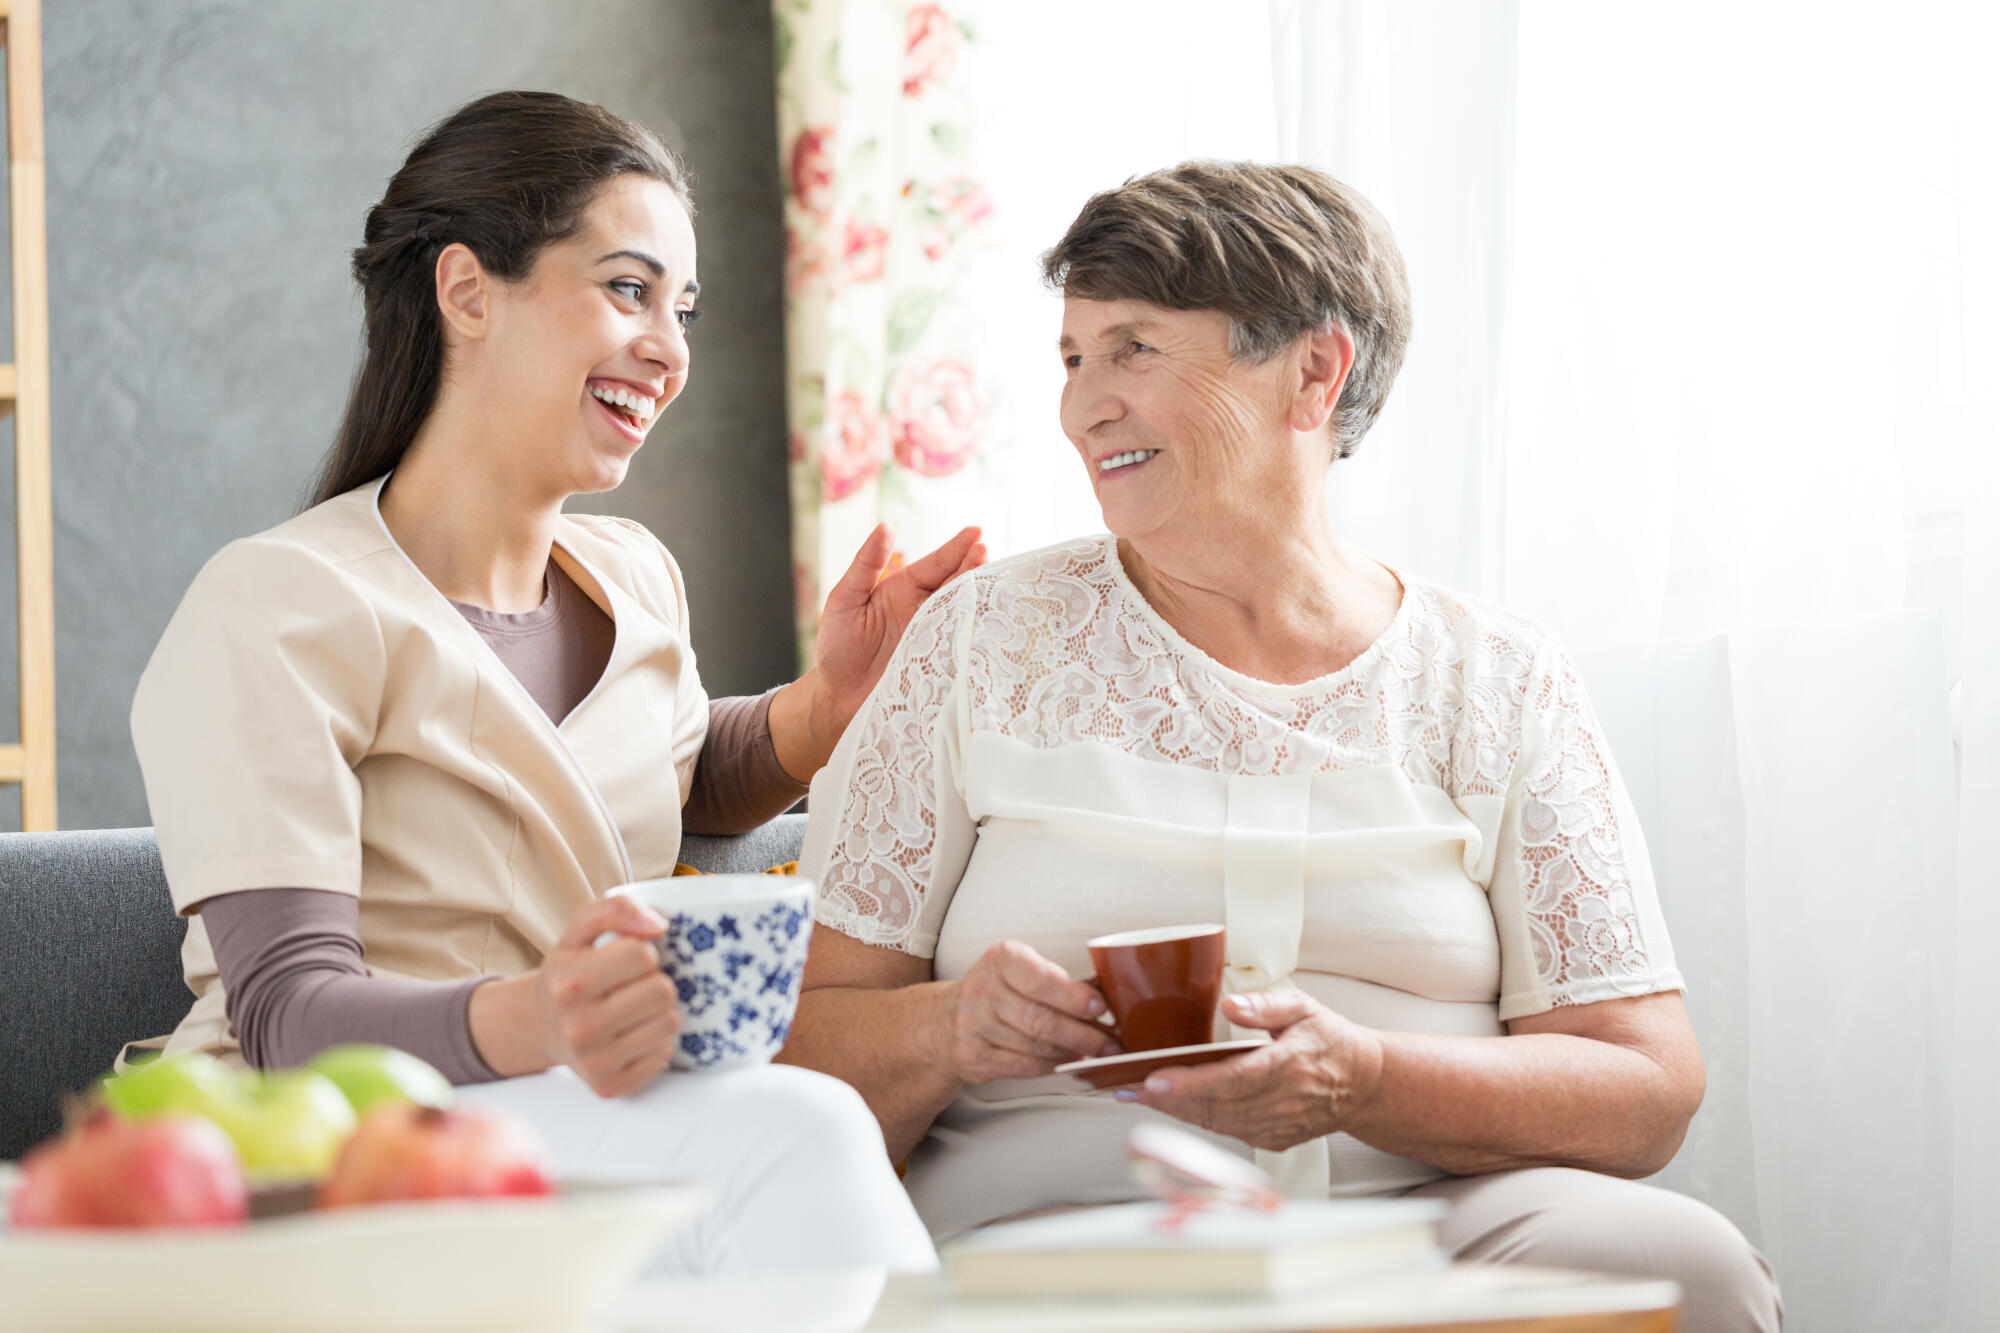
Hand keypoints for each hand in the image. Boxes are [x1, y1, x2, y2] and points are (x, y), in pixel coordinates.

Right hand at [532, 897, 682, 1097]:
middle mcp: (578, 1026)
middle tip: (629, 986)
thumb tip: (659, 925)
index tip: (622, 961)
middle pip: (662, 991)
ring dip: (658, 1011)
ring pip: (669, 1024)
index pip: (643, 955)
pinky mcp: (610, 1086)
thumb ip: (617, 909)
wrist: (539, 1025)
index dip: (641, 953)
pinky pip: (664, 1055)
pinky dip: (653, 1041)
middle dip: (653, 982)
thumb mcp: (580, 928)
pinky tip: (629, 1034)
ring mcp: (594, 1061)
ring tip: (631, 1008)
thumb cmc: (568, 971)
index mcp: (569, 982)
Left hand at [812, 523, 985, 724]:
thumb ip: (865, 565)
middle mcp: (925, 610)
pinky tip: (989, 619)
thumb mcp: (844, 600)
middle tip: (985, 551)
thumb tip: (885, 527)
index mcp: (904, 589)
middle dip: (974, 566)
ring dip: (980, 595)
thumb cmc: (837, 648)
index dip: (956, 549)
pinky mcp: (940, 664)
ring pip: (966, 611)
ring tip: (992, 578)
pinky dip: (977, 632)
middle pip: (958, 583)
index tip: (976, 532)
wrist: (838, 700)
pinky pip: (963, 645)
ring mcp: (936, 637)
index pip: (936, 564)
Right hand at [936, 941, 1121, 1083]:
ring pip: (1034, 1046)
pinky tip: (1067, 1061)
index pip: (1040, 978)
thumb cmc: (1001, 991)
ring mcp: (972, 1025)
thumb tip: (1112, 995)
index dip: (1073, 996)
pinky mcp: (971, 1056)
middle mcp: (982, 989)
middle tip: (1111, 1043)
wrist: (947, 1020)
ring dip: (1070, 1052)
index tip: (1100, 1008)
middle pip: (1040, 1019)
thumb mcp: (1025, 971)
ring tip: (1095, 1053)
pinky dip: (1051, 1066)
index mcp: (1001, 959)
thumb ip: (1063, 982)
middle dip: (1082, 1034)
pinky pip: (1022, 1066)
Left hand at [1126, 991, 1384, 1151]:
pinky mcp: (1272, 1139)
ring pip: (1215, 1123)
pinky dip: (1198, 1118)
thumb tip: (1229, 1006)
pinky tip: (1173, 1103)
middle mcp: (1281, 1102)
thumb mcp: (1305, 1008)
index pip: (1232, 1079)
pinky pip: (1227, 1131)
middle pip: (1214, 1105)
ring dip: (1175, 1110)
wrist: (1364, 1084)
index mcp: (1289, 1065)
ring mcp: (1277, 1126)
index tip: (1153, 1080)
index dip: (1191, 1083)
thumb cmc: (1330, 1040)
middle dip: (1166, 1098)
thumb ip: (1266, 1005)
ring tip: (1137, 1093)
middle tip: (1124, 1086)